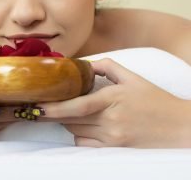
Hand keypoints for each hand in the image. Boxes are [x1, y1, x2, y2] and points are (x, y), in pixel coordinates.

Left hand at [38, 58, 190, 147]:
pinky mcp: (114, 149)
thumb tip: (83, 63)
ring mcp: (112, 138)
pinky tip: (81, 125)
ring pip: (75, 131)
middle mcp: (111, 121)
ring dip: (65, 122)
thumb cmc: (155, 101)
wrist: (180, 128)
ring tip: (63, 111)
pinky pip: (84, 144)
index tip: (37, 105)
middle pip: (70, 120)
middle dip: (52, 113)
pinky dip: (77, 135)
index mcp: (113, 99)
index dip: (54, 108)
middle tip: (38, 106)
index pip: (77, 106)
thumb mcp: (132, 78)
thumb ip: (106, 66)